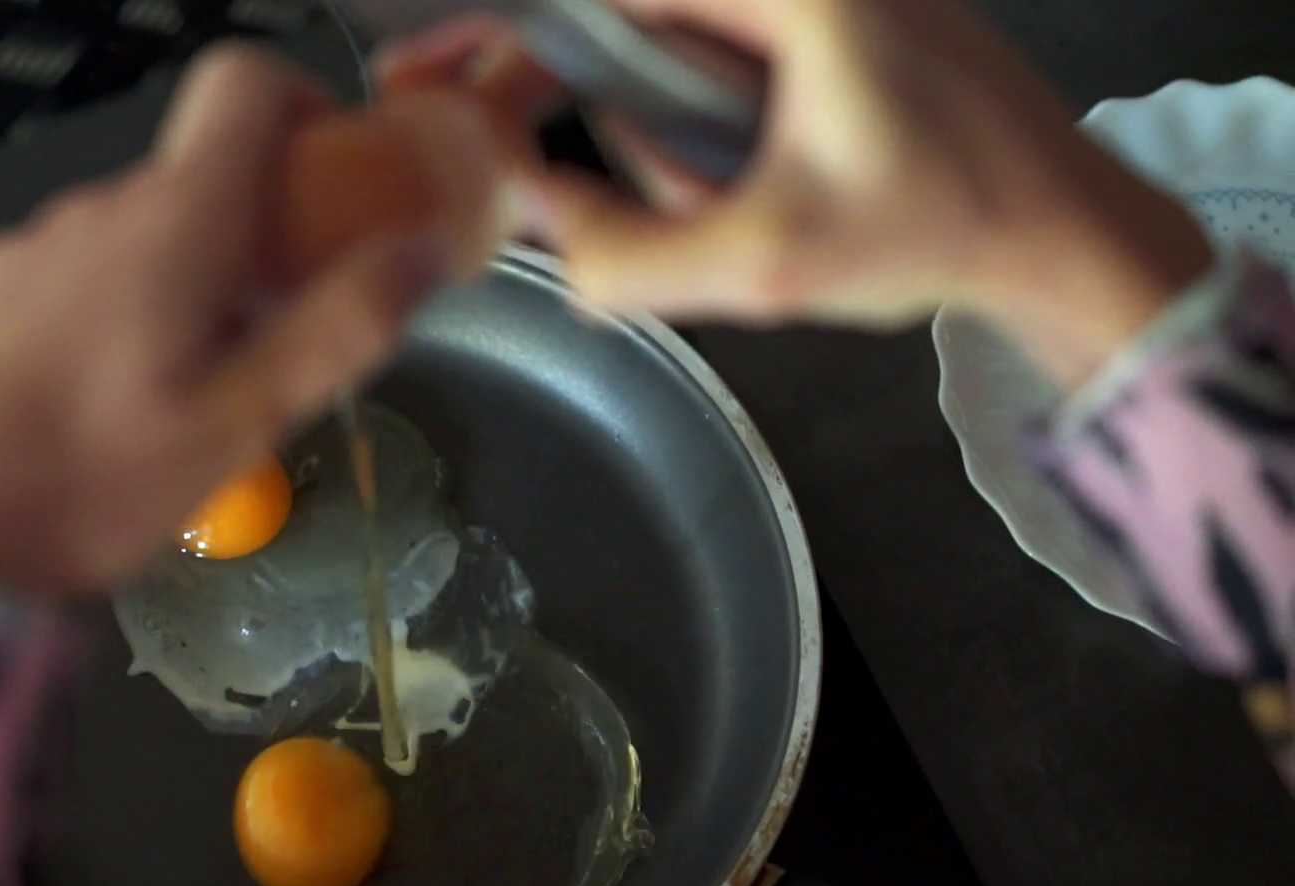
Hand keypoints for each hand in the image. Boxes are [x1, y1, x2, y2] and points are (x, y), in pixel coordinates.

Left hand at [0, 46, 463, 594]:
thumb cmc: (82, 486)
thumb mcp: (237, 427)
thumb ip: (339, 331)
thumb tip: (421, 251)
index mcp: (173, 222)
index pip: (245, 84)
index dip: (307, 108)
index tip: (334, 188)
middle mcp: (91, 211)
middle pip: (197, 180)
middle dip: (252, 242)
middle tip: (270, 346)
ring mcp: (19, 251)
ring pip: (130, 241)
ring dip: (175, 291)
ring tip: (171, 405)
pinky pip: (63, 283)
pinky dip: (101, 322)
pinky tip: (84, 419)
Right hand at [378, 0, 1214, 385]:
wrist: (1065, 234)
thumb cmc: (942, 229)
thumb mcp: (770, 261)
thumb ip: (628, 254)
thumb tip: (535, 221)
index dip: (493, 32)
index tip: (419, 73)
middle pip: (624, 21)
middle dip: (575, 109)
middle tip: (522, 174)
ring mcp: (815, 3)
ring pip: (670, 55)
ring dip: (661, 146)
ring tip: (722, 214)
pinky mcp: (830, 33)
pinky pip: (719, 71)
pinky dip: (700, 139)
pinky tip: (750, 197)